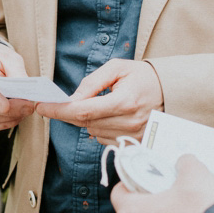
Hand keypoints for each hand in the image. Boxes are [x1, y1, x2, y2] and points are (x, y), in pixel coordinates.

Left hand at [39, 59, 162, 143]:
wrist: (171, 92)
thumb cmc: (142, 76)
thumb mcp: (118, 68)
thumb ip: (92, 82)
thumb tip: (71, 98)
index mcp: (124, 101)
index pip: (82, 111)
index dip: (59, 110)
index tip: (42, 106)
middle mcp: (128, 122)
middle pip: (85, 123)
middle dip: (69, 113)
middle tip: (58, 104)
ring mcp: (132, 136)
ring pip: (92, 132)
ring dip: (86, 120)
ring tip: (97, 105)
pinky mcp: (133, 144)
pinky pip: (103, 139)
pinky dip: (98, 128)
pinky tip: (108, 116)